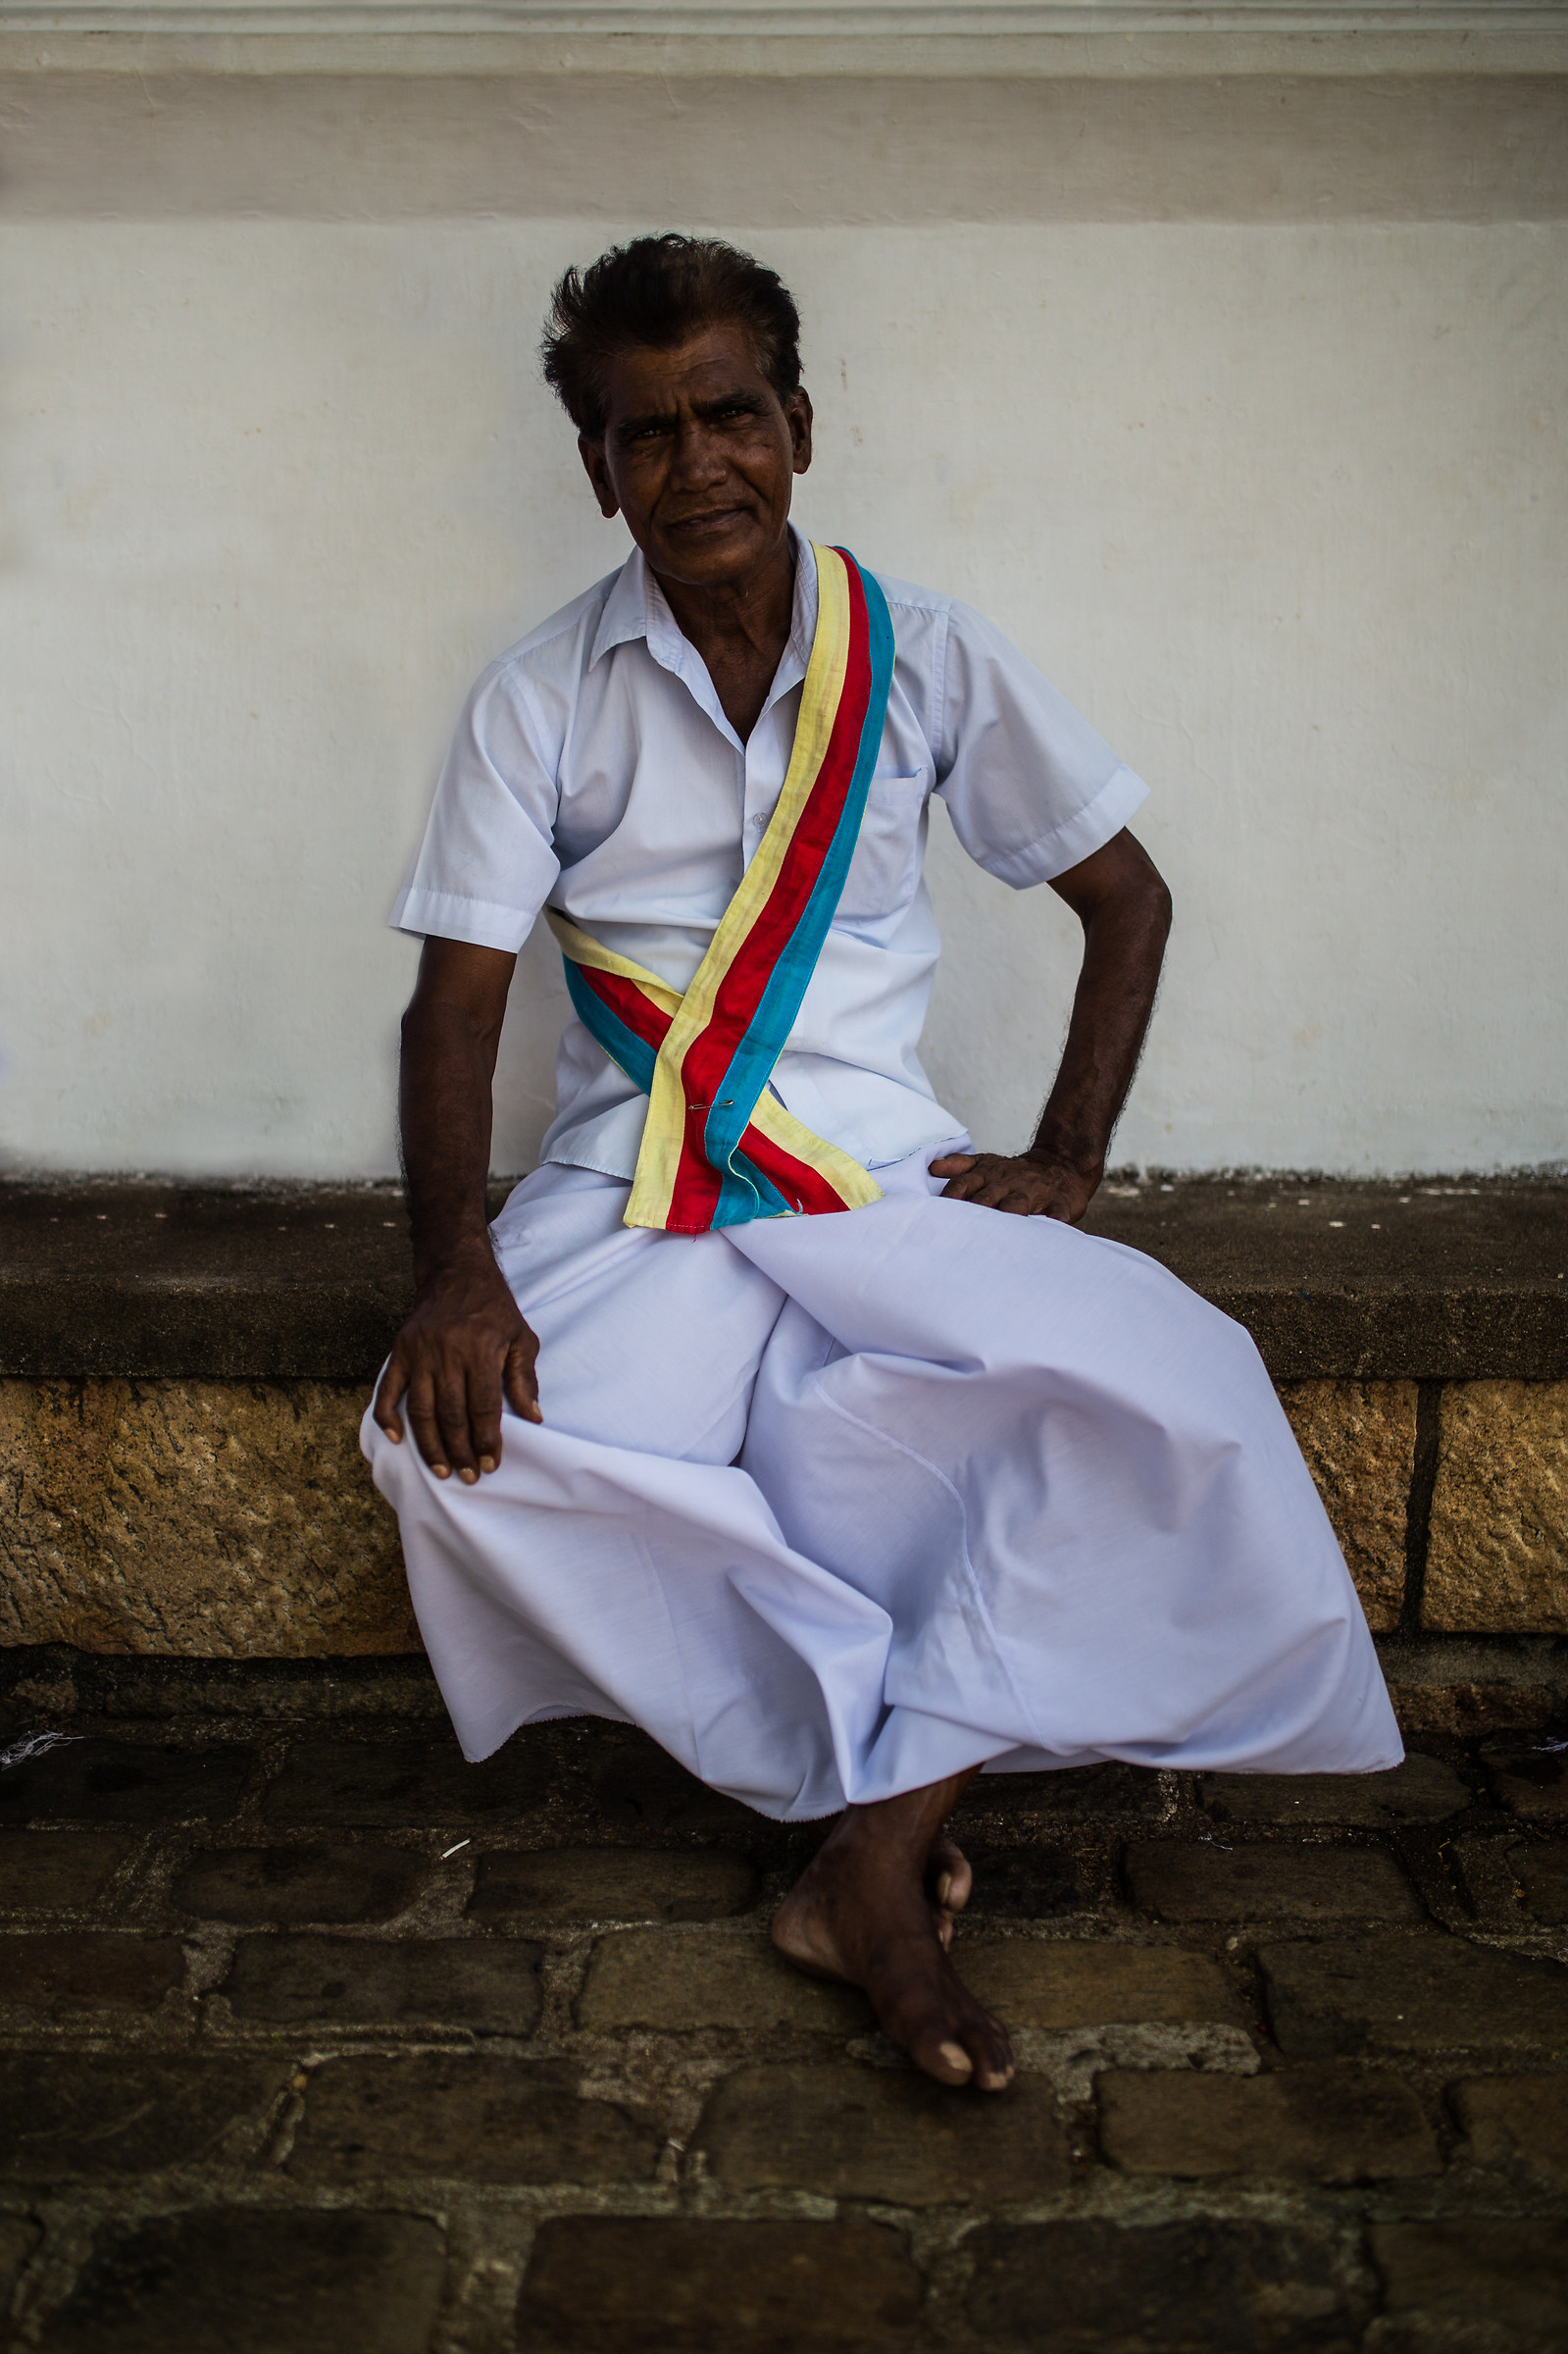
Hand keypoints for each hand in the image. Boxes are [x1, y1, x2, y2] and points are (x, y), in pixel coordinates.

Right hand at [372, 1252, 539, 1481]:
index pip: (483, 1407)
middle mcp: (447, 1353)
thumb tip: (533, 1417)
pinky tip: (396, 1439)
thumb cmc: (495, 1309)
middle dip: (461, 1450)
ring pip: (421, 1410)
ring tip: (442, 1469)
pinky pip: (388, 1390)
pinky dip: (387, 1416)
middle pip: (452, 1414)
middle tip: (468, 1476)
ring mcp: (419, 1353)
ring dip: (430, 1445)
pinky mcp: (399, 1351)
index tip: (491, 1464)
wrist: (457, 1273)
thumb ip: (525, 1378)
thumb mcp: (522, 1337)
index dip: (487, 1440)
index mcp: (480, 1351)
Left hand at [931, 1149, 1099, 1224]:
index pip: (962, 1185)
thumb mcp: (985, 1162)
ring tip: (1001, 1229)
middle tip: (961, 1232)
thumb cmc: (1014, 1173)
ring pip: (1017, 1205)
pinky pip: (1055, 1212)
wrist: (1059, 1164)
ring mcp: (1033, 1192)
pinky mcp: (1057, 1202)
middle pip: (986, 1199)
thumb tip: (932, 1167)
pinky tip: (1053, 1226)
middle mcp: (1007, 1183)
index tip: (935, 1215)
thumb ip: (958, 1166)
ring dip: (1009, 1215)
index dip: (950, 1199)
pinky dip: (1054, 1219)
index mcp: (987, 1174)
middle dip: (973, 1213)